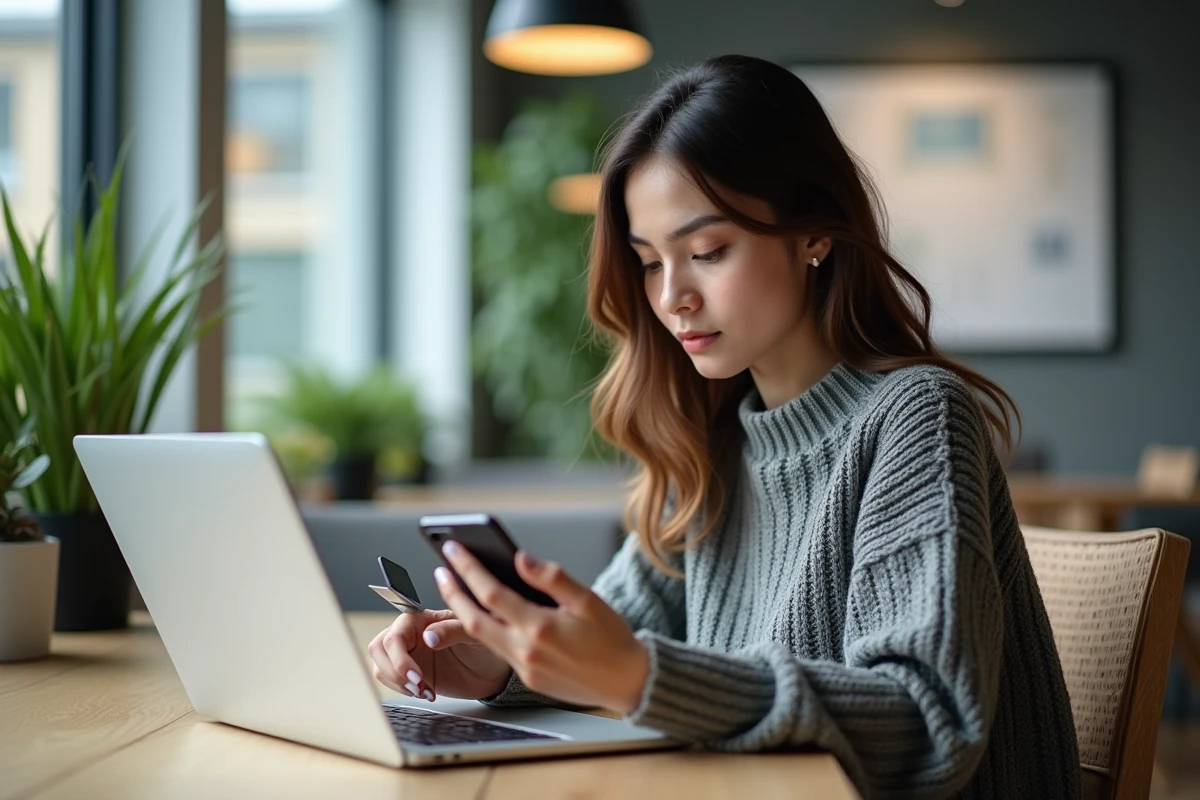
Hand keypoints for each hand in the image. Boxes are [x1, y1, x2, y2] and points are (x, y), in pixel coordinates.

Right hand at [367, 608, 512, 700]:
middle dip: (394, 671)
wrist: (491, 670)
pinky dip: (402, 690)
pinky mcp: (408, 672)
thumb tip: (428, 636)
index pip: (396, 632)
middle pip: (379, 648)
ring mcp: (407, 653)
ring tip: (423, 690)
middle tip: (417, 685)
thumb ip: (452, 630)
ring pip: (380, 665)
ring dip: (396, 682)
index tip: (416, 675)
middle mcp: (410, 634)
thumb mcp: (474, 635)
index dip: (399, 656)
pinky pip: (390, 679)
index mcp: (423, 619)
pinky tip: (425, 692)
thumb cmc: (484, 645)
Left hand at [436, 541, 650, 714]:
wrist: (629, 683)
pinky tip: (488, 614)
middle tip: (440, 570)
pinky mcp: (529, 679)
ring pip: (482, 637)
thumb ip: (551, 578)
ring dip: (464, 612)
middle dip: (452, 593)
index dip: (468, 569)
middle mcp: (526, 651)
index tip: (453, 549)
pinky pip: (500, 650)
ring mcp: (525, 668)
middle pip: (473, 619)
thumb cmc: (613, 638)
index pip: (491, 593)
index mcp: (540, 627)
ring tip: (457, 589)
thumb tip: (520, 557)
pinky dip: (488, 630)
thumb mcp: (588, 599)